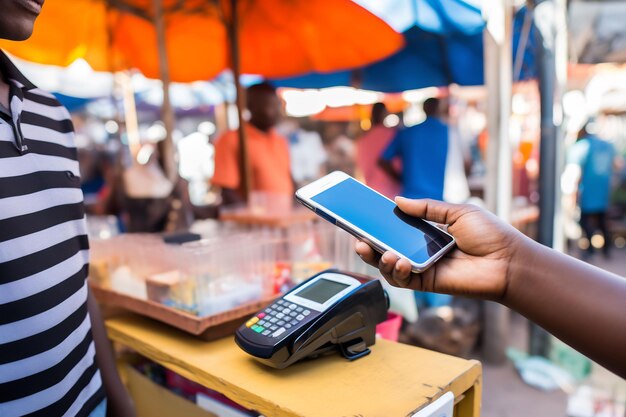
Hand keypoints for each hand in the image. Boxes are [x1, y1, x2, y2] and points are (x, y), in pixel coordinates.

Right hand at [355, 197, 524, 300]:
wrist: (508, 261)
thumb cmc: (490, 235)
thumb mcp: (456, 212)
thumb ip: (426, 208)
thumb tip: (398, 201)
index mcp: (428, 232)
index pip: (397, 228)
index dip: (379, 224)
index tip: (362, 216)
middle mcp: (422, 250)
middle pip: (387, 248)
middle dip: (368, 243)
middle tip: (357, 236)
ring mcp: (423, 267)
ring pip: (389, 266)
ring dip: (377, 259)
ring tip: (373, 249)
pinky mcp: (427, 283)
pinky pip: (402, 280)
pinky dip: (394, 271)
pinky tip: (397, 260)